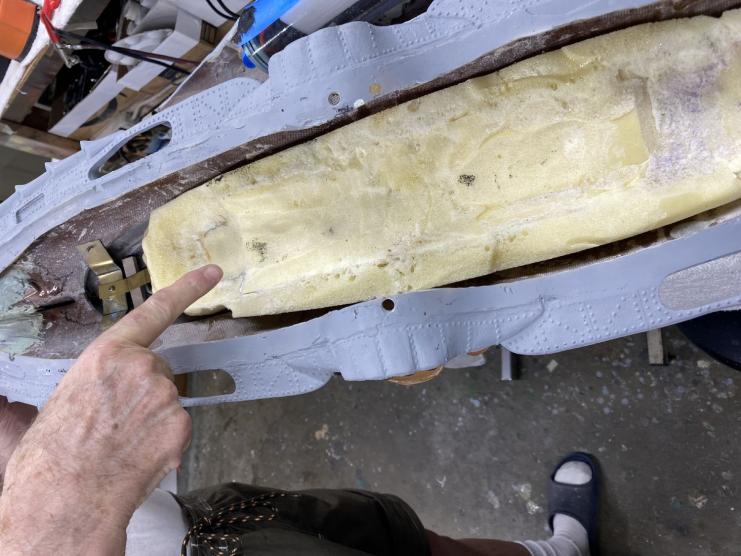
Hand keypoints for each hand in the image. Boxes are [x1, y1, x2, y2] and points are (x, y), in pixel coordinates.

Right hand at [0, 264, 221, 554]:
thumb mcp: (43, 411)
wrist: (65, 504)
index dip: (188, 288)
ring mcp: (167, 398)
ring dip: (150, 417)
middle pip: (156, 371)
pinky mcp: (182, 427)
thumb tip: (4, 406)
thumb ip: (49, 395)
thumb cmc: (48, 461)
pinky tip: (136, 456)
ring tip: (118, 444)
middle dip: (140, 392)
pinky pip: (176, 427)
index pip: (155, 311)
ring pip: (166, 401)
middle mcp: (144, 368)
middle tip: (111, 423)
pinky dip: (163, 440)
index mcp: (107, 355)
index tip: (213, 272)